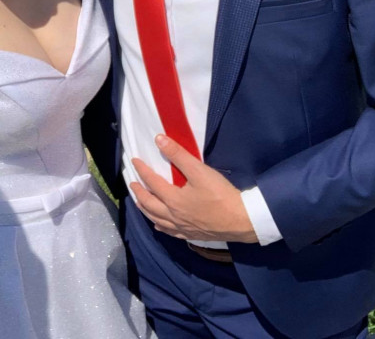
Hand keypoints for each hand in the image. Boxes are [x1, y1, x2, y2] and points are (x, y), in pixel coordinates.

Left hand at [129, 135, 257, 243]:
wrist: (242, 221)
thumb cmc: (220, 195)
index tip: (134, 161)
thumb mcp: (199, 171)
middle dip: (139, 193)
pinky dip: (160, 226)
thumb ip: (178, 155)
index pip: (152, 182)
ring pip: (157, 219)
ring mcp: (182, 228)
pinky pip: (170, 232)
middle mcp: (173, 216)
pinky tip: (159, 225)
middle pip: (149, 204)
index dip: (142, 171)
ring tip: (140, 203)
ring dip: (146, 210)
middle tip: (132, 184)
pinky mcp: (192, 235)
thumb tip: (159, 140)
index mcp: (173, 200)